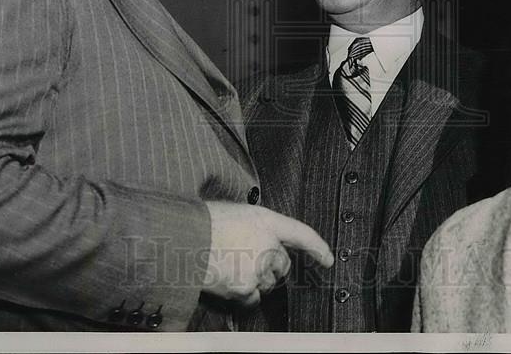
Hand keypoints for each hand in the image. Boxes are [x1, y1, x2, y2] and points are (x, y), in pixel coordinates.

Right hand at [202, 202, 332, 306]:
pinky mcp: (245, 287)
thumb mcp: (234, 212)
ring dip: (257, 280)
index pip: (301, 234)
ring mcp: (257, 267)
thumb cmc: (202, 222)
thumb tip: (255, 239)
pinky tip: (230, 284)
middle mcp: (267, 244)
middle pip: (282, 265)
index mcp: (265, 220)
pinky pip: (253, 299)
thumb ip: (253, 226)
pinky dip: (245, 296)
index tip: (327, 259)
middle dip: (272, 267)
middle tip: (251, 263)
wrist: (183, 238)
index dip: (318, 247)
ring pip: (268, 283)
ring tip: (233, 269)